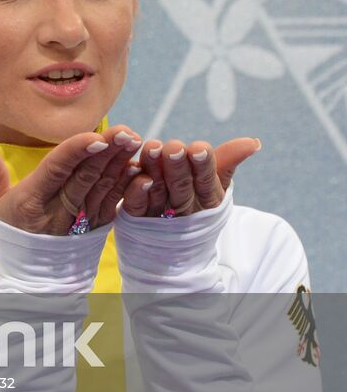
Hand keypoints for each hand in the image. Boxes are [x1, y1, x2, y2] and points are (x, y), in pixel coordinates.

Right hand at [0, 126, 143, 235]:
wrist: (32, 278)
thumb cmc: (10, 233)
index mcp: (33, 201)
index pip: (57, 171)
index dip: (77, 153)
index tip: (97, 137)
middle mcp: (60, 211)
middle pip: (86, 176)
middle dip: (108, 152)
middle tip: (126, 131)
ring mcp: (82, 220)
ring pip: (104, 187)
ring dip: (121, 163)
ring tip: (135, 140)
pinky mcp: (98, 226)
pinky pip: (115, 203)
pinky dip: (127, 184)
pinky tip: (138, 166)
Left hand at [121, 137, 258, 216]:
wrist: (175, 249)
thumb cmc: (197, 202)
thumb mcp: (214, 183)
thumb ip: (228, 161)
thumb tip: (254, 142)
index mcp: (207, 199)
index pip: (206, 180)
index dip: (203, 165)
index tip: (199, 147)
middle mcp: (184, 208)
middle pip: (181, 185)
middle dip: (178, 165)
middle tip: (174, 145)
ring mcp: (160, 214)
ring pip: (158, 191)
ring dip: (154, 169)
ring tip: (151, 147)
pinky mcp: (137, 218)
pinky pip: (136, 205)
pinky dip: (136, 191)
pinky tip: (136, 175)